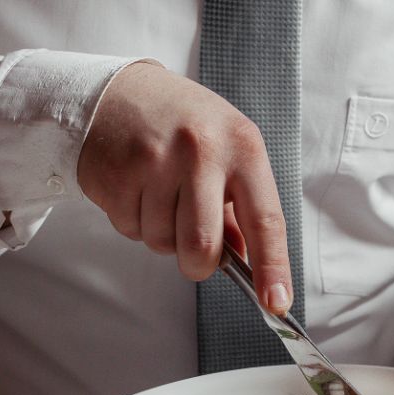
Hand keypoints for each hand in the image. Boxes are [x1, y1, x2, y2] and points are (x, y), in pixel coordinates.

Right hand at [77, 61, 292, 313]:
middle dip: (198, 262)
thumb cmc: (182, 126)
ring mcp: (156, 161)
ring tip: (160, 194)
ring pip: (163, 244)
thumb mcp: (226, 153)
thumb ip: (240, 211)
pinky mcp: (118, 174)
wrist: (116, 93)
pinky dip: (135, 222)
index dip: (272, 268)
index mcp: (242, 147)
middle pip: (203, 247)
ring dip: (162, 236)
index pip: (265, 221)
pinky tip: (137, 188)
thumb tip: (249, 263)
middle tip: (192, 241)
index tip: (276, 302)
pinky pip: (131, 231)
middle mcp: (202, 150)